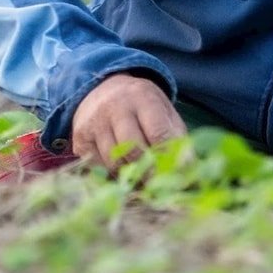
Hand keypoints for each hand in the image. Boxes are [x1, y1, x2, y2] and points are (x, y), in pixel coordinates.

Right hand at [70, 72, 186, 170]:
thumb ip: (177, 138)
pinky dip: (111, 174)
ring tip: (140, 175)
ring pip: (114, 161)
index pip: (158, 133)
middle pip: (133, 149)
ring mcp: (94, 122)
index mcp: (143, 97)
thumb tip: (192, 172)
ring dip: (130, 174)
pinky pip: (97, 167)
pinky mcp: (80, 137)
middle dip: (149, 172)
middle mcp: (115, 107)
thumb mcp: (163, 111)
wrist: (100, 87)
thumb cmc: (141, 106)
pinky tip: (119, 167)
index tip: (176, 177)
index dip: (168, 159)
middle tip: (158, 184)